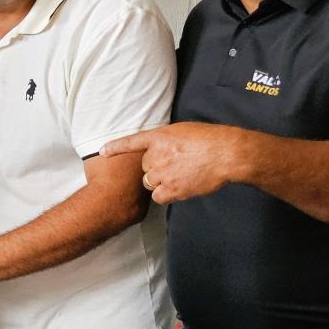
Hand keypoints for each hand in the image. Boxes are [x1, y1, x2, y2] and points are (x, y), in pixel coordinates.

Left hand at [101, 123, 247, 204]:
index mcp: (159, 137)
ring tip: (182, 175)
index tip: (102, 151)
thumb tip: (163, 149)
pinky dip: (167, 195)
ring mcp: (162, 173)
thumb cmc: (212, 139)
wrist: (227, 154)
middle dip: (157, 168)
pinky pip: (159, 197)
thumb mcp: (184, 130)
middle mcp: (156, 155)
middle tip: (177, 165)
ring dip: (161, 182)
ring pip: (151, 183)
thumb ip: (168, 140)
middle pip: (145, 168)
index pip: (132, 142)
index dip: (116, 147)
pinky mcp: (170, 189)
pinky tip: (181, 187)